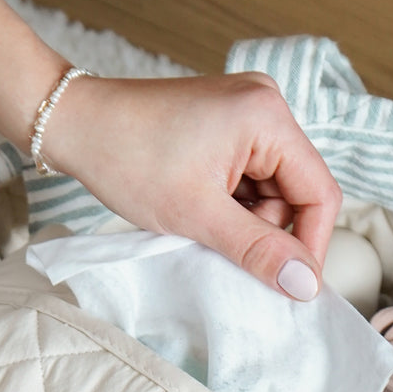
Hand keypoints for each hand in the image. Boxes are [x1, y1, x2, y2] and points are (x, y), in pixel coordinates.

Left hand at [41, 71, 342, 298]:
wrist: (73, 124)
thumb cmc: (125, 157)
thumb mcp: (196, 214)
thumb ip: (258, 250)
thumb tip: (304, 285)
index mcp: (267, 116)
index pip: (320, 192)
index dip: (310, 245)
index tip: (292, 287)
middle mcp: (265, 104)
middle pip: (295, 192)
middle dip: (264, 229)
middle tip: (217, 240)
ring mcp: (245, 111)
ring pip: (270, 190)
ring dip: (242, 218)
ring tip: (195, 217)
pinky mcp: (225, 123)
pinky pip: (247, 177)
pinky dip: (228, 203)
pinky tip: (194, 204)